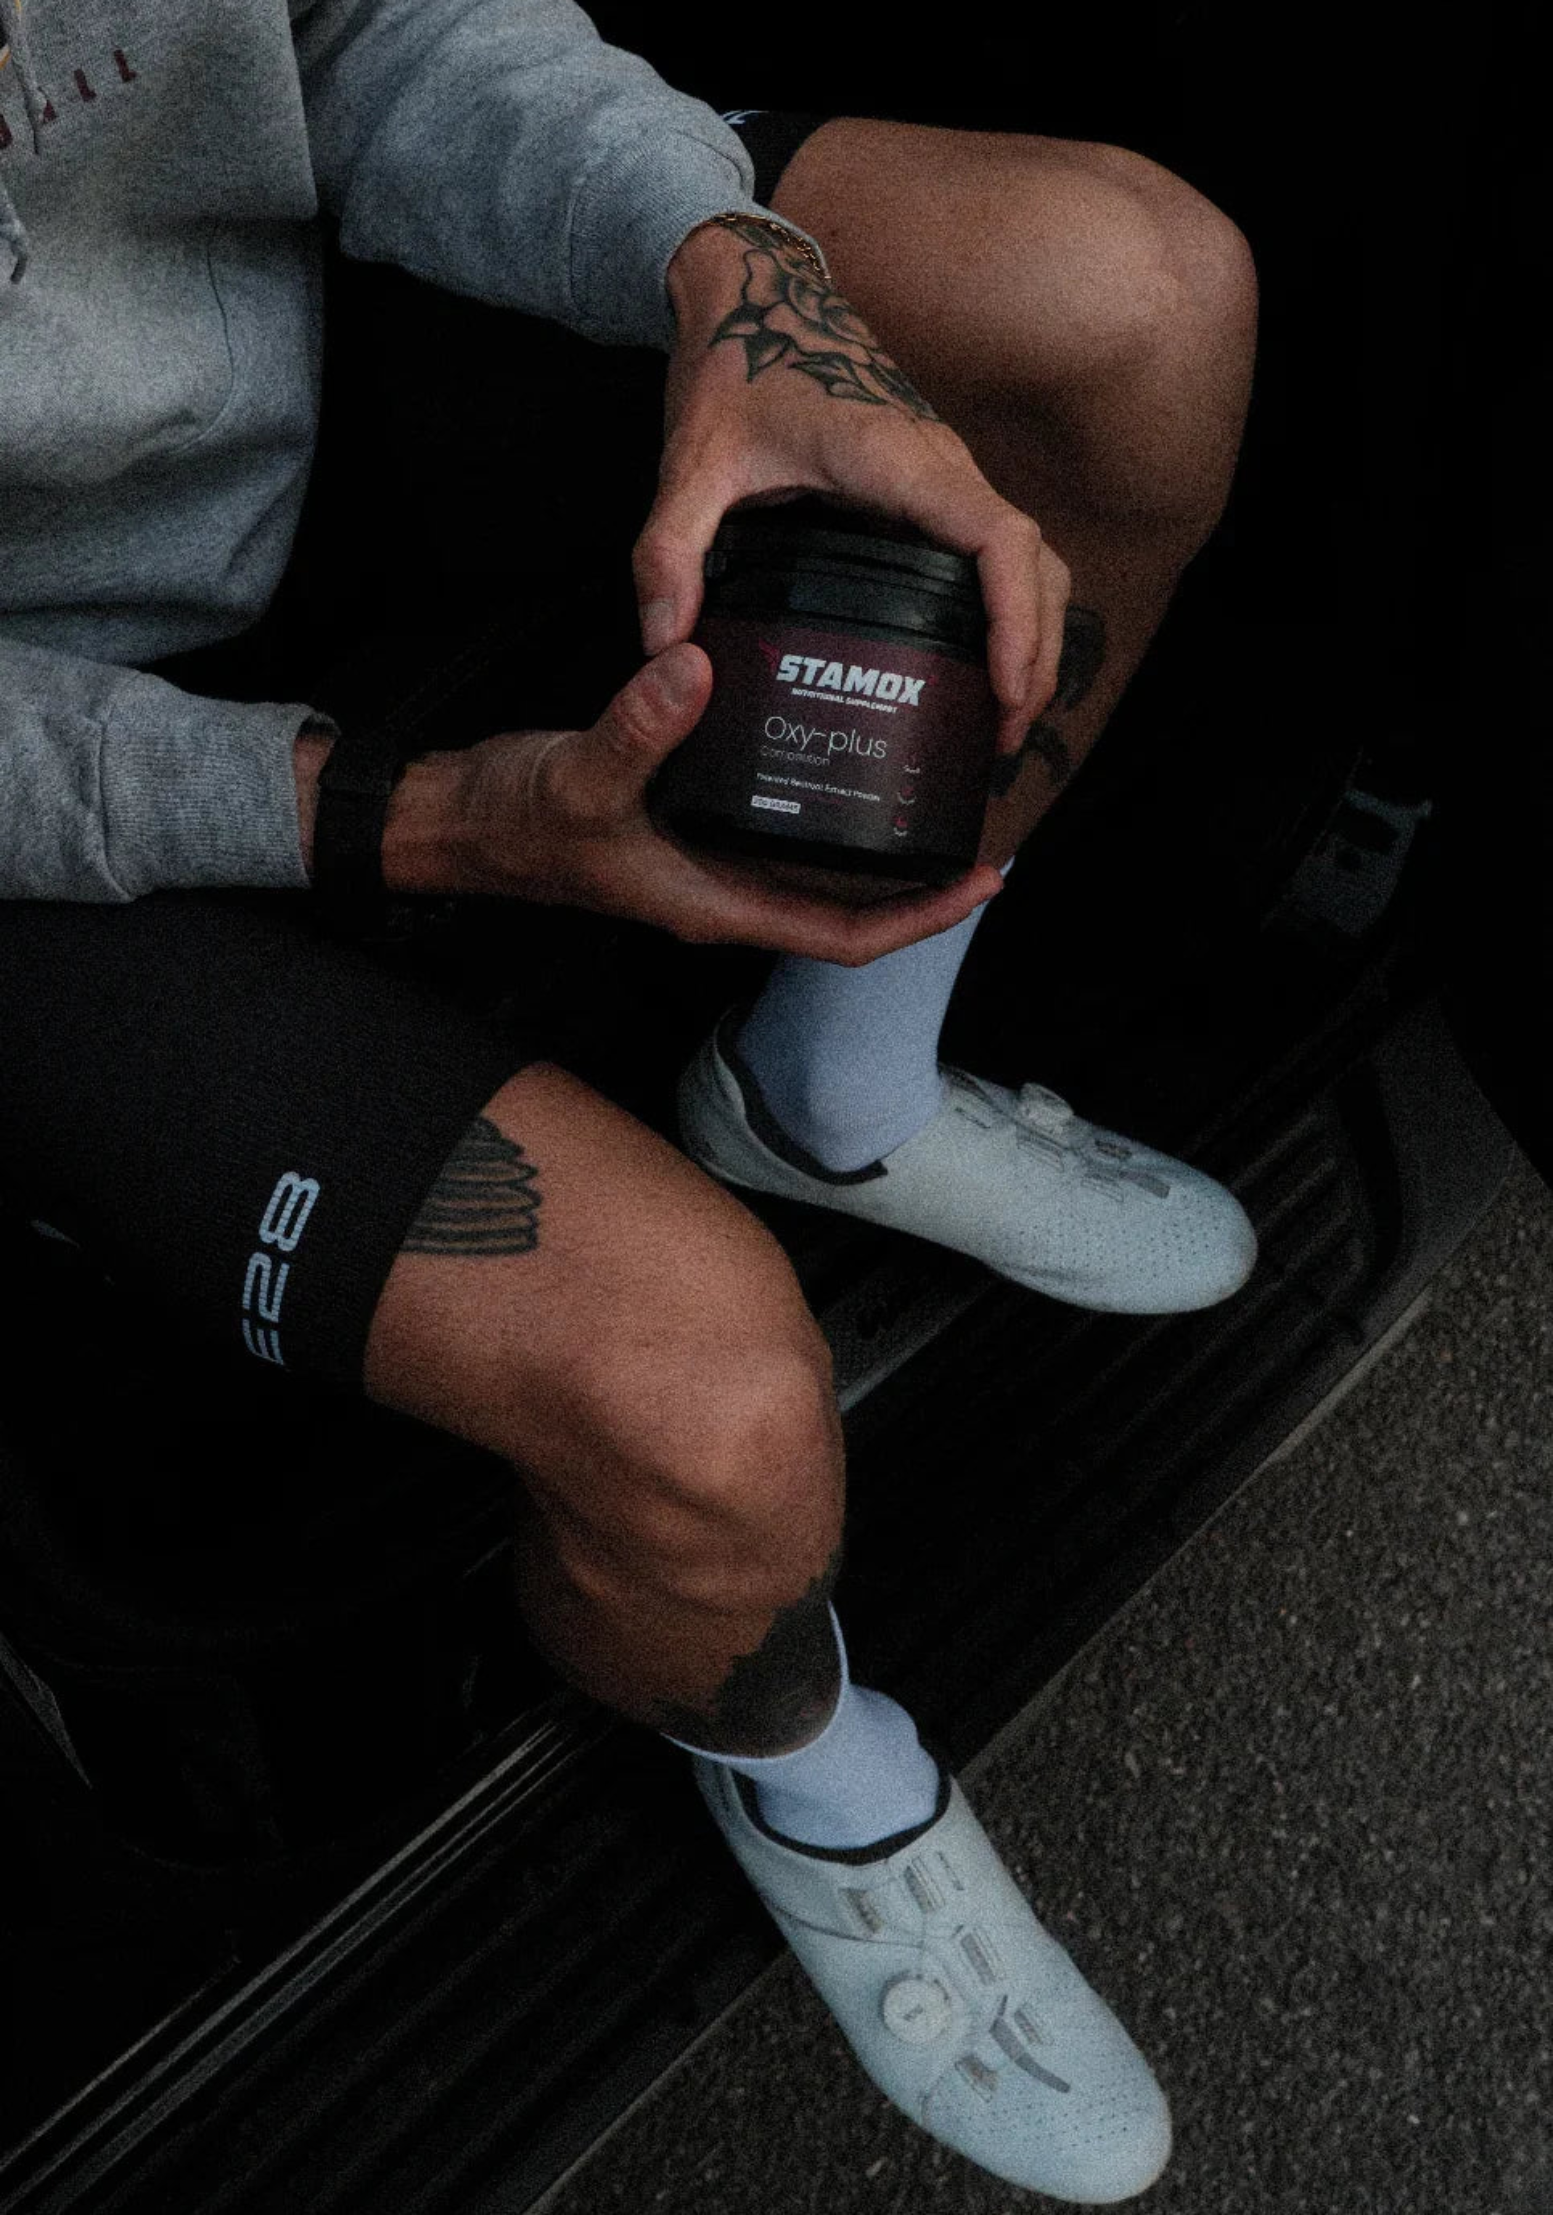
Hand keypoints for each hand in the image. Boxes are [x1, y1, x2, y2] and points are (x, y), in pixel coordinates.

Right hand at [452, 641, 1004, 961]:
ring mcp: (712, 859)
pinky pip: (781, 823)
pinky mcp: (696, 821)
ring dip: (878, 840)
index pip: (843, 935)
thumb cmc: (516, 821)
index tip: (983, 879)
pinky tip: (846, 743)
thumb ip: (639, 729)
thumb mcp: (579, 775)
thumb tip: (700, 669)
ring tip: (934, 782)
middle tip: (978, 818)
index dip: (919, 918)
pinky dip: (825, 798)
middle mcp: (726, 890)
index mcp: (716, 905)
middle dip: (917, 878)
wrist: (462, 818)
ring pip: (818, 865)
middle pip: (847, 905)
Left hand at [639, 217, 1071, 759]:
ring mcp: (945, 473)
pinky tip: (974, 664)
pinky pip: (997, 549)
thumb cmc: (733, 363)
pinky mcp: (934, 484)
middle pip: (1036, 562)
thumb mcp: (690, 462)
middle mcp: (940, 465)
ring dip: (1035, 633)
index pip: (998, 538)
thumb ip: (669, 551)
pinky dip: (1009, 606)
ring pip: (1030, 556)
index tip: (1005, 688)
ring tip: (1001, 715)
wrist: (753, 289)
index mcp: (898, 460)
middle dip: (1037, 652)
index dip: (1016, 618)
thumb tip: (664, 644)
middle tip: (1003, 736)